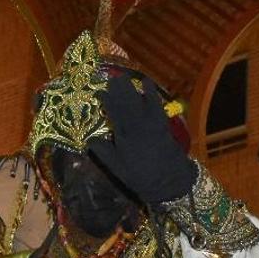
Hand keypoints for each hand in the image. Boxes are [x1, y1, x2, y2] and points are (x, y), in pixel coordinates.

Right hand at [89, 73, 195, 204]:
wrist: (170, 181)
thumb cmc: (141, 177)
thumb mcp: (118, 169)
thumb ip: (104, 153)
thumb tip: (88, 139)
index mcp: (123, 137)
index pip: (113, 113)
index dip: (106, 101)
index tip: (99, 92)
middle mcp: (136, 126)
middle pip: (125, 103)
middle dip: (118, 89)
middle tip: (111, 77)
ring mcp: (151, 123)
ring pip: (139, 101)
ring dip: (131, 88)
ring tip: (124, 77)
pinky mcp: (162, 123)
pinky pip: (155, 103)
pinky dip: (151, 92)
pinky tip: (147, 82)